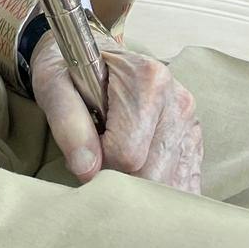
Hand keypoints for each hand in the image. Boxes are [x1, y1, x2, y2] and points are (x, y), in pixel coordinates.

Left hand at [32, 37, 200, 193]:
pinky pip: (184, 186)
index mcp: (149, 80)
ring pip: (169, 186)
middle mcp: (179, 101)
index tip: (85, 144)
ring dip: (138, 185)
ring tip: (116, 156)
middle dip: (118, 177)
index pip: (127, 153)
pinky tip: (138, 174)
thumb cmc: (70, 72)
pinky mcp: (194, 144)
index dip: (99, 160)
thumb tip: (87, 170)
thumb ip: (68, 124)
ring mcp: (191, 124)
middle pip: (151, 175)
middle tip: (98, 153)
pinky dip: (159, 191)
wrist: (89, 56)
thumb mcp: (54, 86)